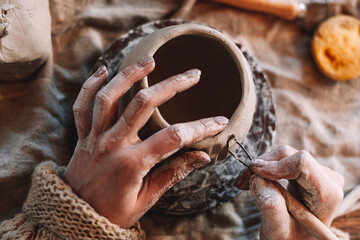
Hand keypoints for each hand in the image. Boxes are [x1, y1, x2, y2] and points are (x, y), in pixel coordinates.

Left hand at [63, 56, 227, 227]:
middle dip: (173, 85)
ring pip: (109, 96)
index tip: (219, 121)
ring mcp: (94, 137)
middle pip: (144, 104)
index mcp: (132, 164)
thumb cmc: (113, 212)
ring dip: (130, 75)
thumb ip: (173, 174)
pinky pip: (82, 104)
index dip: (200, 127)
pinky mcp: (82, 135)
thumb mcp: (146, 199)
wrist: (75, 218)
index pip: (174, 137)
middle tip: (193, 75)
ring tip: (150, 60)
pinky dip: (91, 85)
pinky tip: (104, 70)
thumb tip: (202, 157)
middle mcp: (112, 144)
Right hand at [236, 145, 343, 239]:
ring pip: (283, 154)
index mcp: (326, 194)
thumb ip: (270, 206)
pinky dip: (266, 167)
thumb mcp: (278, 230)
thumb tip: (256, 177)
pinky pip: (283, 158)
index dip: (274, 165)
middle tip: (241, 181)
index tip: (252, 173)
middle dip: (262, 165)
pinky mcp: (309, 169)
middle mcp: (327, 179)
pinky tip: (257, 179)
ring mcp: (319, 172)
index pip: (301, 163)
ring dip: (261, 166)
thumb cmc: (290, 239)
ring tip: (245, 182)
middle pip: (290, 155)